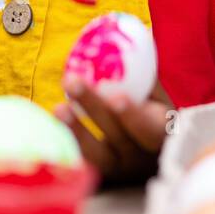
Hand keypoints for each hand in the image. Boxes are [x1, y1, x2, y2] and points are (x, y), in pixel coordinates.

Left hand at [55, 77, 172, 182]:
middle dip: (95, 109)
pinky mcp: (100, 178)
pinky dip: (67, 144)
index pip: (151, 128)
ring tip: (59, 108)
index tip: (116, 97)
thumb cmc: (153, 117)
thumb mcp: (157, 100)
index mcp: (162, 134)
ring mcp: (121, 171)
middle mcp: (142, 157)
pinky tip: (52, 125)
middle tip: (73, 82)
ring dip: (77, 130)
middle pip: (120, 137)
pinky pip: (82, 163)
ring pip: (98, 155)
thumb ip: (145, 75)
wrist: (150, 159)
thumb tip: (129, 36)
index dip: (134, 115)